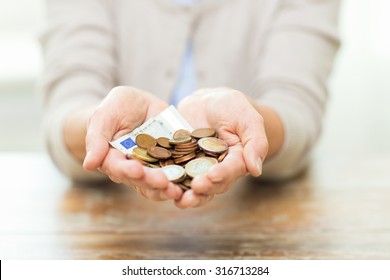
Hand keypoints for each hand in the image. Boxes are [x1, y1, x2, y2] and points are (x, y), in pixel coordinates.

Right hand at [83, 86, 182, 200]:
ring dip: (167, 189)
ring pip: (158, 185)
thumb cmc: (118, 107)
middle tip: (163, 182)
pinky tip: (193, 185)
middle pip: (140, 180)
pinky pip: (177, 177)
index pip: (118, 168)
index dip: (126, 170)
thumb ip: (97, 137)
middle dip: (151, 182)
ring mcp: (153, 169)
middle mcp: (133, 169)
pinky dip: (184, 182)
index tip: (136, 170)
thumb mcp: (106, 114)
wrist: (141, 105)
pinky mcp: (171, 165)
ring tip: (177, 190)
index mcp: (113, 159)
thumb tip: (89, 164)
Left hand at [176, 87, 268, 207]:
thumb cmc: (231, 107)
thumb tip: (256, 170)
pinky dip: (171, 184)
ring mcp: (199, 170)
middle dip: (204, 188)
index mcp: (237, 160)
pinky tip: (163, 188)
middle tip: (194, 188)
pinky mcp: (181, 165)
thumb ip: (255, 142)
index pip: (232, 170)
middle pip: (213, 185)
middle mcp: (219, 170)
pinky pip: (176, 177)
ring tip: (180, 199)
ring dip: (188, 195)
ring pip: (195, 187)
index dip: (223, 174)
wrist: (206, 101)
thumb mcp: (246, 118)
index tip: (212, 175)